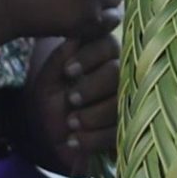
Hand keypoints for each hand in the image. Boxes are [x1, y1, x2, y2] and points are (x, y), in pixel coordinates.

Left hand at [11, 34, 120, 177]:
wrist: (51, 139)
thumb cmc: (52, 101)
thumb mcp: (49, 79)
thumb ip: (61, 57)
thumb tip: (76, 37)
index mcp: (102, 56)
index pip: (107, 44)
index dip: (89, 57)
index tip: (68, 71)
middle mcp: (121, 75)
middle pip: (118, 72)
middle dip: (92, 86)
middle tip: (71, 99)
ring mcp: (128, 103)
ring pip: (121, 103)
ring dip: (93, 115)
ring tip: (70, 122)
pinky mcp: (127, 131)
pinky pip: (118, 133)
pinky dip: (94, 138)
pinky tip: (74, 140)